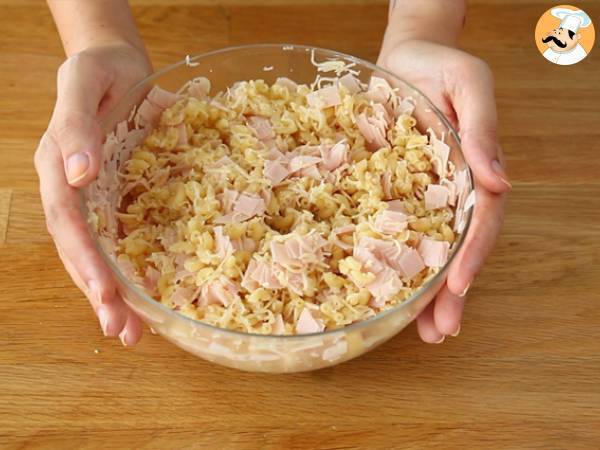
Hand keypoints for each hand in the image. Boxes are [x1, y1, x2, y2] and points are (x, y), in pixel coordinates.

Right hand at [34, 43, 151, 344]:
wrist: (117, 64)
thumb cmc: (100, 70)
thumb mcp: (83, 85)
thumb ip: (76, 130)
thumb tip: (79, 176)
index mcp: (57, 168)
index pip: (69, 224)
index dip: (86, 261)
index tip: (106, 295)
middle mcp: (72, 191)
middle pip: (80, 250)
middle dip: (99, 292)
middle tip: (123, 331)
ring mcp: (93, 197)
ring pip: (97, 252)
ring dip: (112, 293)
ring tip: (132, 332)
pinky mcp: (116, 196)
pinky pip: (119, 237)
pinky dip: (128, 268)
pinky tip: (143, 295)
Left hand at [378, 40, 509, 342]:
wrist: (401, 58)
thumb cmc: (437, 66)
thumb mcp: (468, 85)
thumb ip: (481, 129)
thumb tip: (500, 182)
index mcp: (473, 172)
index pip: (479, 221)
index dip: (471, 255)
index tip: (457, 287)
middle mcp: (449, 192)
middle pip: (456, 248)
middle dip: (450, 294)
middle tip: (440, 333)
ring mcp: (420, 196)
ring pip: (426, 250)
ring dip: (425, 293)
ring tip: (421, 334)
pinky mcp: (389, 192)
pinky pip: (390, 230)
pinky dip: (389, 262)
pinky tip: (383, 292)